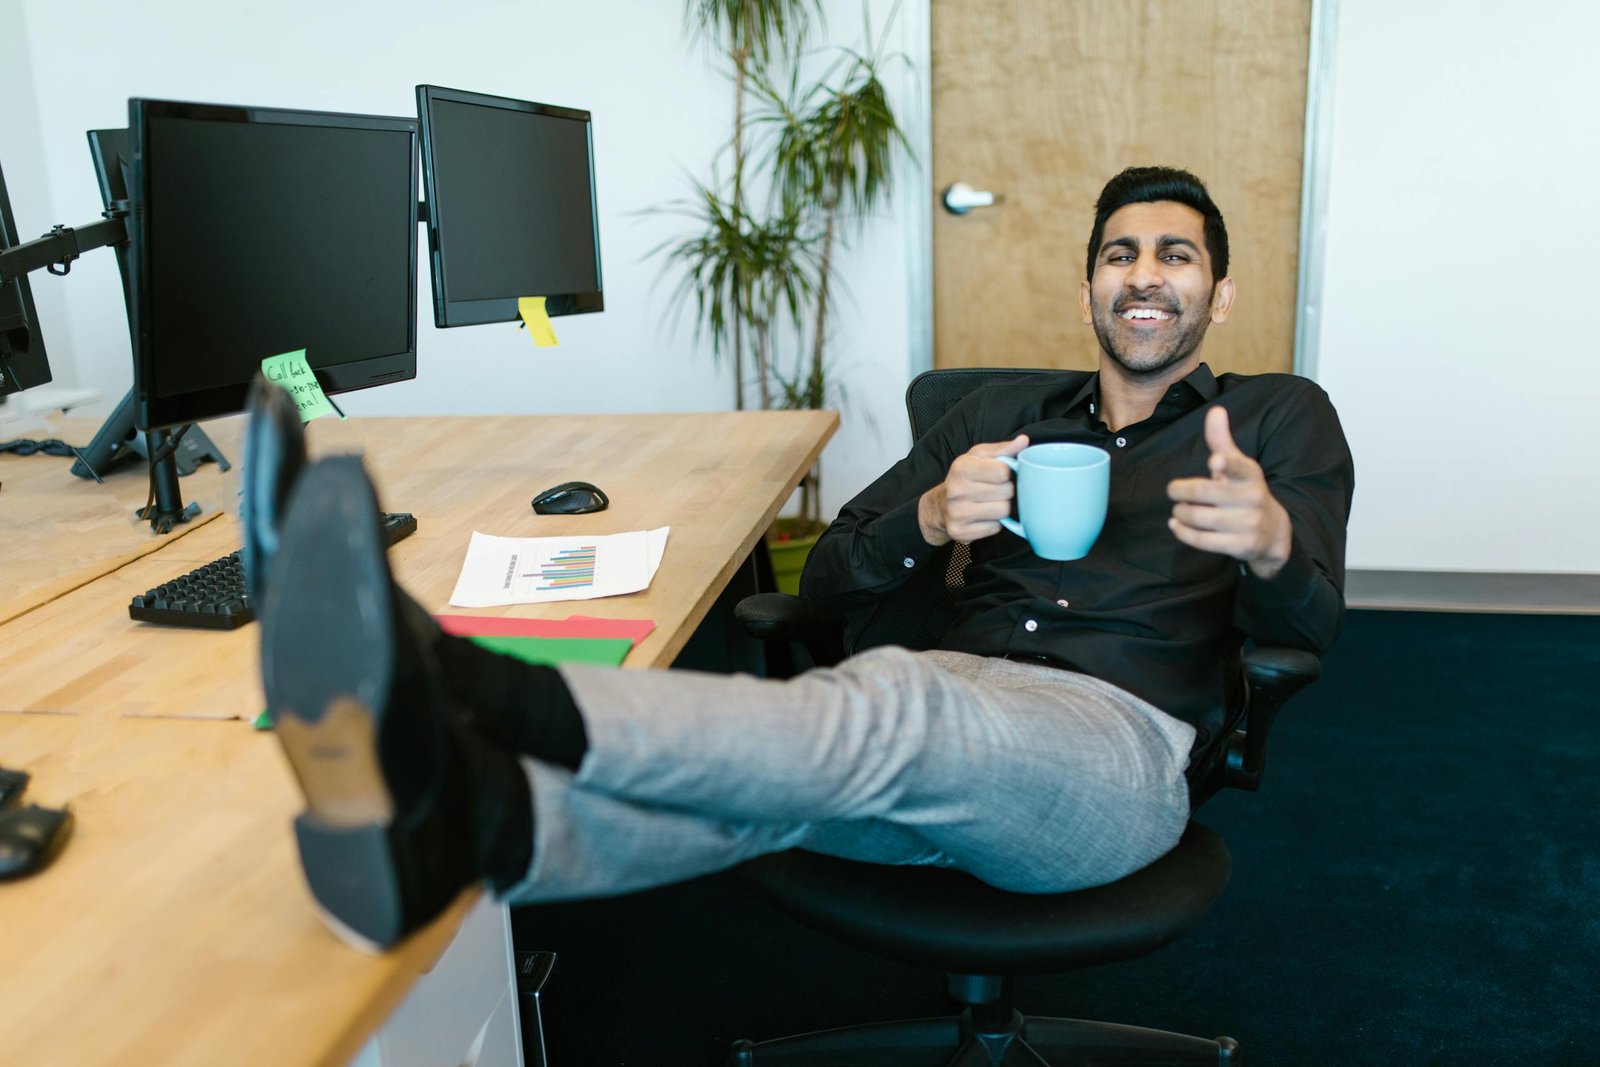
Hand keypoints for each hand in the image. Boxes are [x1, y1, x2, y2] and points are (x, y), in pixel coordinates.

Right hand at [918, 435, 1028, 545]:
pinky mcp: (960, 532)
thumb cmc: (964, 478)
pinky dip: (993, 523)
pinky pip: (994, 528)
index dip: (1006, 474)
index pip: (1003, 471)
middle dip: (1006, 491)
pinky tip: (983, 516)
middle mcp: (956, 490)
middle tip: (995, 490)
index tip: (998, 475)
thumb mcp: (979, 457)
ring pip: (1003, 511)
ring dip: (1001, 507)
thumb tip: (1024, 441)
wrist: (939, 505)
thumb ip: (1003, 449)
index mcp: (961, 468)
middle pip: (1006, 492)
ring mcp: (957, 513)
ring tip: (990, 502)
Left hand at [1166, 407, 1292, 578]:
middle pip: (1206, 493)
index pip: (1239, 467)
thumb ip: (1221, 441)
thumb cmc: (1246, 492)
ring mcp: (1248, 523)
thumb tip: (1215, 410)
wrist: (1273, 532)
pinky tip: (1175, 525)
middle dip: (1181, 491)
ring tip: (1178, 509)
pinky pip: (1204, 540)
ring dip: (1181, 513)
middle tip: (1173, 491)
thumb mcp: (1239, 465)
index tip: (1214, 462)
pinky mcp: (1242, 546)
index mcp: (1250, 475)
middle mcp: (1251, 498)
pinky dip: (1183, 532)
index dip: (1227, 465)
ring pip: (1200, 518)